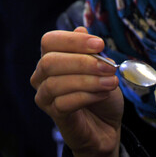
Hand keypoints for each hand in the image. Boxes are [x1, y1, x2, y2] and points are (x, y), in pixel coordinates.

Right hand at [31, 27, 123, 156]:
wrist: (107, 127)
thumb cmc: (102, 96)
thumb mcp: (103, 71)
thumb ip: (93, 53)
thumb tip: (83, 30)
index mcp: (53, 58)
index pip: (50, 41)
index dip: (74, 40)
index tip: (100, 44)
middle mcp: (42, 76)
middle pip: (50, 61)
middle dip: (83, 62)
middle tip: (110, 67)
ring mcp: (46, 97)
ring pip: (56, 83)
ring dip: (88, 81)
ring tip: (111, 83)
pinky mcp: (55, 115)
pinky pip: (64, 103)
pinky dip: (87, 97)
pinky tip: (103, 95)